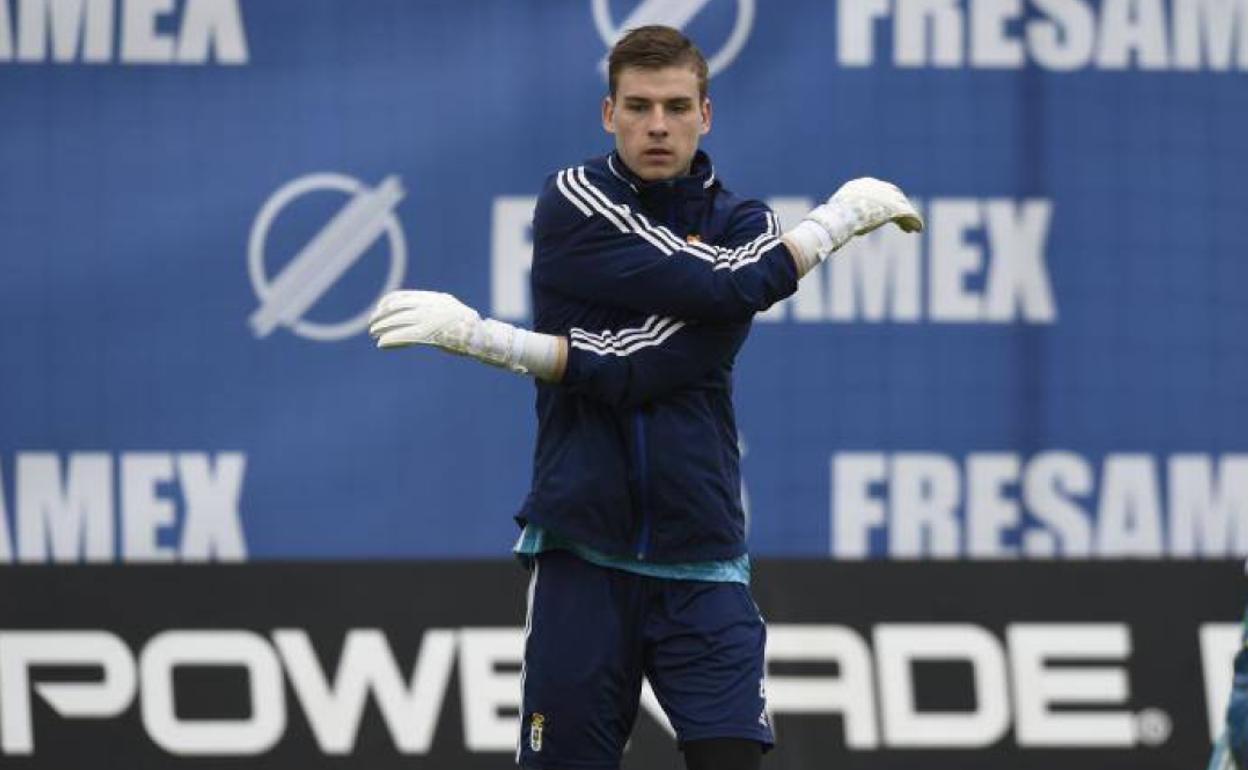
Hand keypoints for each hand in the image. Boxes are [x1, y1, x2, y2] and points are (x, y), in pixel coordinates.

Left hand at [368, 289, 564, 379]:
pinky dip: (392, 340)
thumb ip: (435, 312)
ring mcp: (432, 319)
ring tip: (374, 335)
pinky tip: (382, 345)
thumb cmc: (470, 330)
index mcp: (436, 298)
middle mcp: (432, 306)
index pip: (404, 296)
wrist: (485, 338)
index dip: (387, 303)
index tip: (378, 311)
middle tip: (371, 326)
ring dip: (383, 328)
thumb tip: (418, 316)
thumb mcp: (451, 313)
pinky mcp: (432, 334)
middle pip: (399, 308)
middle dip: (382, 317)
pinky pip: (406, 336)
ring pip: (399, 321)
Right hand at [783, 177, 923, 276]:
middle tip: (901, 218)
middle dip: (898, 207)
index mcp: (858, 186)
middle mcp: (873, 187)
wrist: (835, 222)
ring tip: (912, 228)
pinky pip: (908, 214)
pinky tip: (917, 230)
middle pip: (891, 195)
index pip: (874, 190)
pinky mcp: (893, 207)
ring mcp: (884, 196)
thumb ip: (827, 222)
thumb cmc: (826, 224)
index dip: (881, 200)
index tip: (885, 211)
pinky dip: (913, 222)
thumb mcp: (826, 220)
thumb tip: (809, 234)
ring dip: (907, 217)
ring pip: (901, 205)